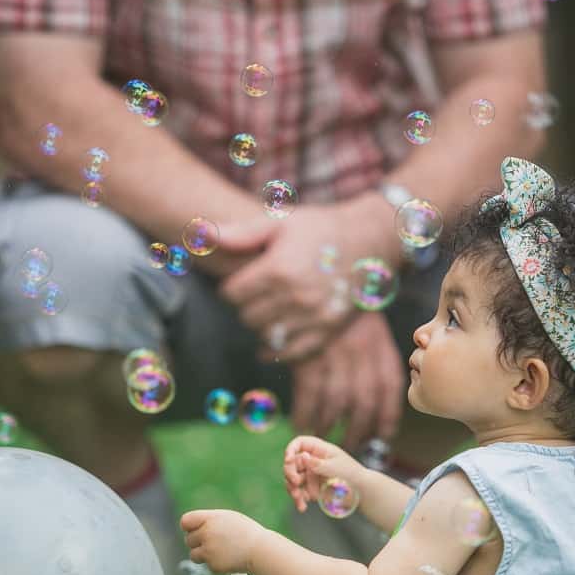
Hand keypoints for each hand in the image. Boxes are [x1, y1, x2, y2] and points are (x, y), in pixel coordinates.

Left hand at [180, 509, 266, 574]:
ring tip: (220, 551)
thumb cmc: (246, 532)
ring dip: (203, 555)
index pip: (185, 521)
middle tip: (214, 543)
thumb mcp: (228, 519)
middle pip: (189, 540)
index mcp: (210, 519)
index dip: (189, 527)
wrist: (260, 550)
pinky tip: (229, 559)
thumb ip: (209, 522)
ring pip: (193, 555)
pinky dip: (216, 564)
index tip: (194, 531)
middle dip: (198, 543)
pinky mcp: (213, 565)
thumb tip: (193, 528)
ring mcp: (209, 551)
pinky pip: (208, 565)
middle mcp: (206, 534)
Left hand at [218, 195, 400, 362]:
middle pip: (247, 317)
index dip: (231, 287)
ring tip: (271, 309)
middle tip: (257, 295)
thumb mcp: (281, 222)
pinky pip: (291, 353)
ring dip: (263, 325)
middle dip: (246, 306)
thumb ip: (241, 233)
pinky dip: (278, 348)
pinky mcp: (329, 331)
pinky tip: (275, 337)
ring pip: (266, 336)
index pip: (232, 294)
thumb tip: (202, 235)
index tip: (241, 281)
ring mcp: (314, 316)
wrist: (371, 240)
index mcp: (279, 268)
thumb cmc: (321, 227)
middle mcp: (296, 296)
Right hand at [283, 436, 365, 512]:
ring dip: (292, 489)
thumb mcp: (335, 467)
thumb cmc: (352, 474)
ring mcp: (310, 475)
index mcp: (318, 450)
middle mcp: (311, 461)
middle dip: (290, 472)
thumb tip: (302, 456)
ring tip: (298, 498)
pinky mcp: (310, 489)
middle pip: (292, 462)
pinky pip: (299, 493)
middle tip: (295, 482)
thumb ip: (318, 463)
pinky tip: (302, 507)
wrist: (361, 492)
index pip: (299, 444)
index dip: (291, 449)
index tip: (288, 460)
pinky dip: (299, 500)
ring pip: (292, 479)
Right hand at [290, 311, 404, 451]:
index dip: (387, 416)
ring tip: (324, 437)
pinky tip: (302, 423)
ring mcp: (333, 355)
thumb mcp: (369, 328)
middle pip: (364, 402)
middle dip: (358, 431)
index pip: (389, 388)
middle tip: (351, 445)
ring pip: (336, 404)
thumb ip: (376, 360)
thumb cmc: (342, 312)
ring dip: (329, 426)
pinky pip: (308, 395)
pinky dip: (305, 414)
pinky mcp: (307, 356)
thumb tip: (379, 400)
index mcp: (379, 345)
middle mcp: (360, 352)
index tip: (383, 435)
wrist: (317, 281)